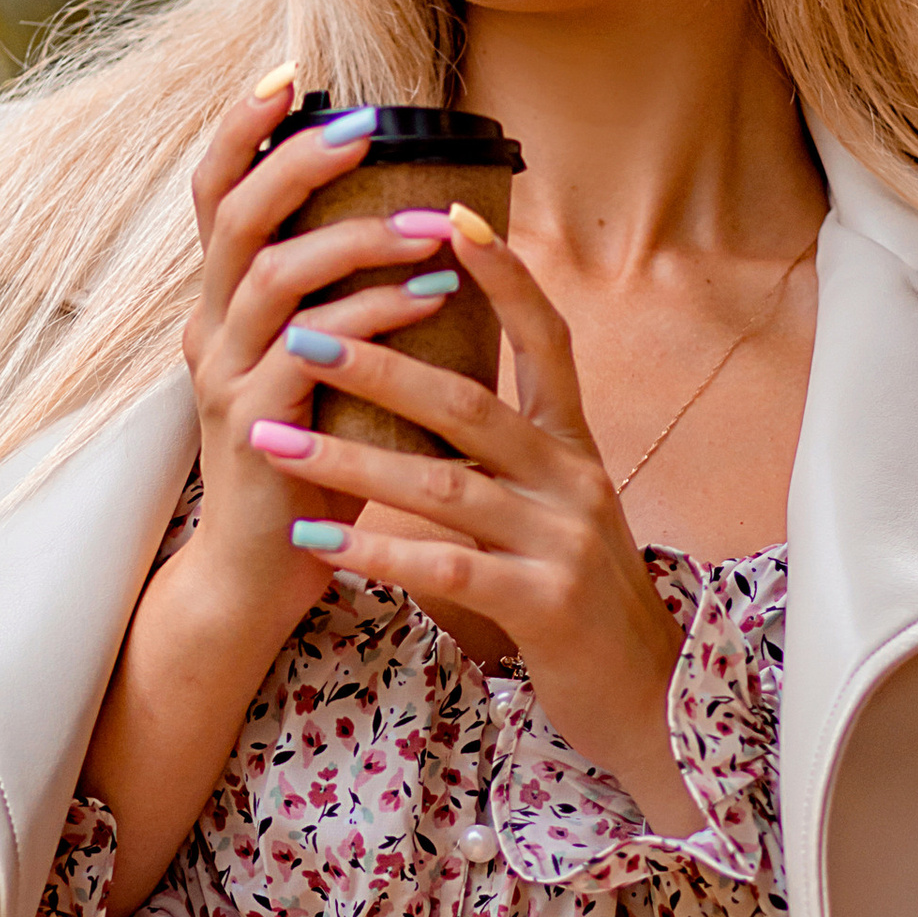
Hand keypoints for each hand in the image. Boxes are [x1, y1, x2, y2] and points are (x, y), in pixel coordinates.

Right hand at [175, 77, 462, 644]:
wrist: (258, 572)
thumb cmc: (308, 458)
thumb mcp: (315, 364)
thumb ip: (339, 300)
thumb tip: (411, 221)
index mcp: (221, 304)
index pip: (214, 195)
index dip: (241, 129)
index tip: (291, 74)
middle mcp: (209, 328)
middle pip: (236, 216)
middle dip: (299, 159)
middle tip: (367, 125)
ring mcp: (225, 375)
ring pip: (274, 274)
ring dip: (357, 238)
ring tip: (431, 225)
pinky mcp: (256, 425)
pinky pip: (313, 350)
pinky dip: (377, 315)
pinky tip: (433, 298)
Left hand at [244, 208, 699, 837]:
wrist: (648, 700)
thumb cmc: (576, 598)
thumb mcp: (551, 510)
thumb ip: (504, 453)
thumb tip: (429, 386)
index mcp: (573, 447)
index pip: (547, 340)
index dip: (502, 277)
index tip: (444, 216)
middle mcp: (573, 480)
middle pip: (470, 403)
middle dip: (379, 363)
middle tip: (299, 330)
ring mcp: (564, 542)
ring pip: (445, 484)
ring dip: (349, 459)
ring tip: (269, 436)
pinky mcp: (546, 605)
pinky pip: (446, 569)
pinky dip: (375, 551)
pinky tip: (315, 539)